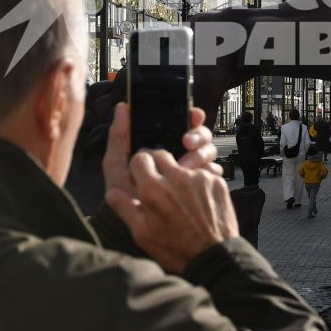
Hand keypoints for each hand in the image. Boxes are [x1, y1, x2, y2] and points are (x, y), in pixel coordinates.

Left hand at [103, 104, 219, 205]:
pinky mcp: (202, 185)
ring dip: (202, 153)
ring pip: (209, 152)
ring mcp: (194, 169)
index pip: (183, 123)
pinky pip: (213, 172)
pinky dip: (209, 172)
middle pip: (201, 135)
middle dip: (198, 134)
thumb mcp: (117, 165)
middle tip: (187, 142)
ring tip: (186, 165)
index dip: (192, 116)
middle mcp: (182, 153)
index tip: (193, 116)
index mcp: (164, 144)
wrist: (137, 223)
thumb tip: (122, 107)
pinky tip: (198, 177)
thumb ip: (118, 137)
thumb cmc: (124, 193)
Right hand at [105, 142, 238, 273]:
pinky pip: (202, 174)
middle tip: (158, 183)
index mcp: (153, 189)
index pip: (140, 158)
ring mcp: (198, 178)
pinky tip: (196, 202)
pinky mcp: (216, 182)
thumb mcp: (142, 233)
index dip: (137, 167)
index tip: (140, 177)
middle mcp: (176, 178)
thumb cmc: (175, 248)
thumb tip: (111, 193)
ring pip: (182, 165)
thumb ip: (125, 208)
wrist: (212, 256)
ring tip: (180, 198)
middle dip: (156, 165)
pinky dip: (197, 183)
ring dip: (177, 176)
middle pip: (160, 155)